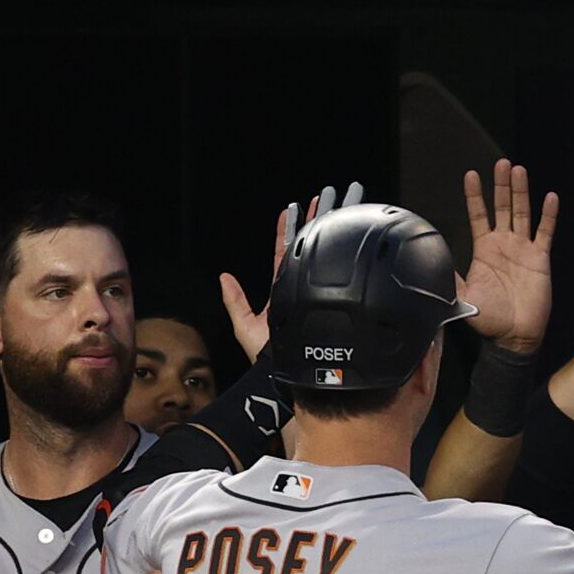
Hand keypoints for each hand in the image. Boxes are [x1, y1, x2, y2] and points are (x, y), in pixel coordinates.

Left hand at [220, 183, 363, 359]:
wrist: (289, 377)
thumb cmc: (268, 361)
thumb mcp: (244, 328)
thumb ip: (235, 302)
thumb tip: (223, 278)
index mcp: (282, 289)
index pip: (284, 252)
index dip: (288, 229)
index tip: (292, 207)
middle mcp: (301, 288)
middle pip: (309, 246)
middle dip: (318, 220)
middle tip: (327, 196)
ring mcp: (317, 292)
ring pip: (325, 253)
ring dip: (333, 227)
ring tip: (343, 203)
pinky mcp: (329, 300)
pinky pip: (335, 270)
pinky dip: (341, 250)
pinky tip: (350, 232)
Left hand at [457, 159, 557, 354]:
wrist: (513, 336)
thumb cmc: (488, 319)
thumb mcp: (461, 297)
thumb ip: (447, 278)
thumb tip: (426, 263)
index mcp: (484, 250)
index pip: (478, 216)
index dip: (475, 196)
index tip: (470, 175)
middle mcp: (503, 244)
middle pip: (502, 207)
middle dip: (501, 185)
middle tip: (500, 163)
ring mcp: (523, 249)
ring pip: (522, 213)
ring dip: (521, 192)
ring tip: (518, 170)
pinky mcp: (540, 258)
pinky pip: (545, 232)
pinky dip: (548, 215)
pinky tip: (549, 197)